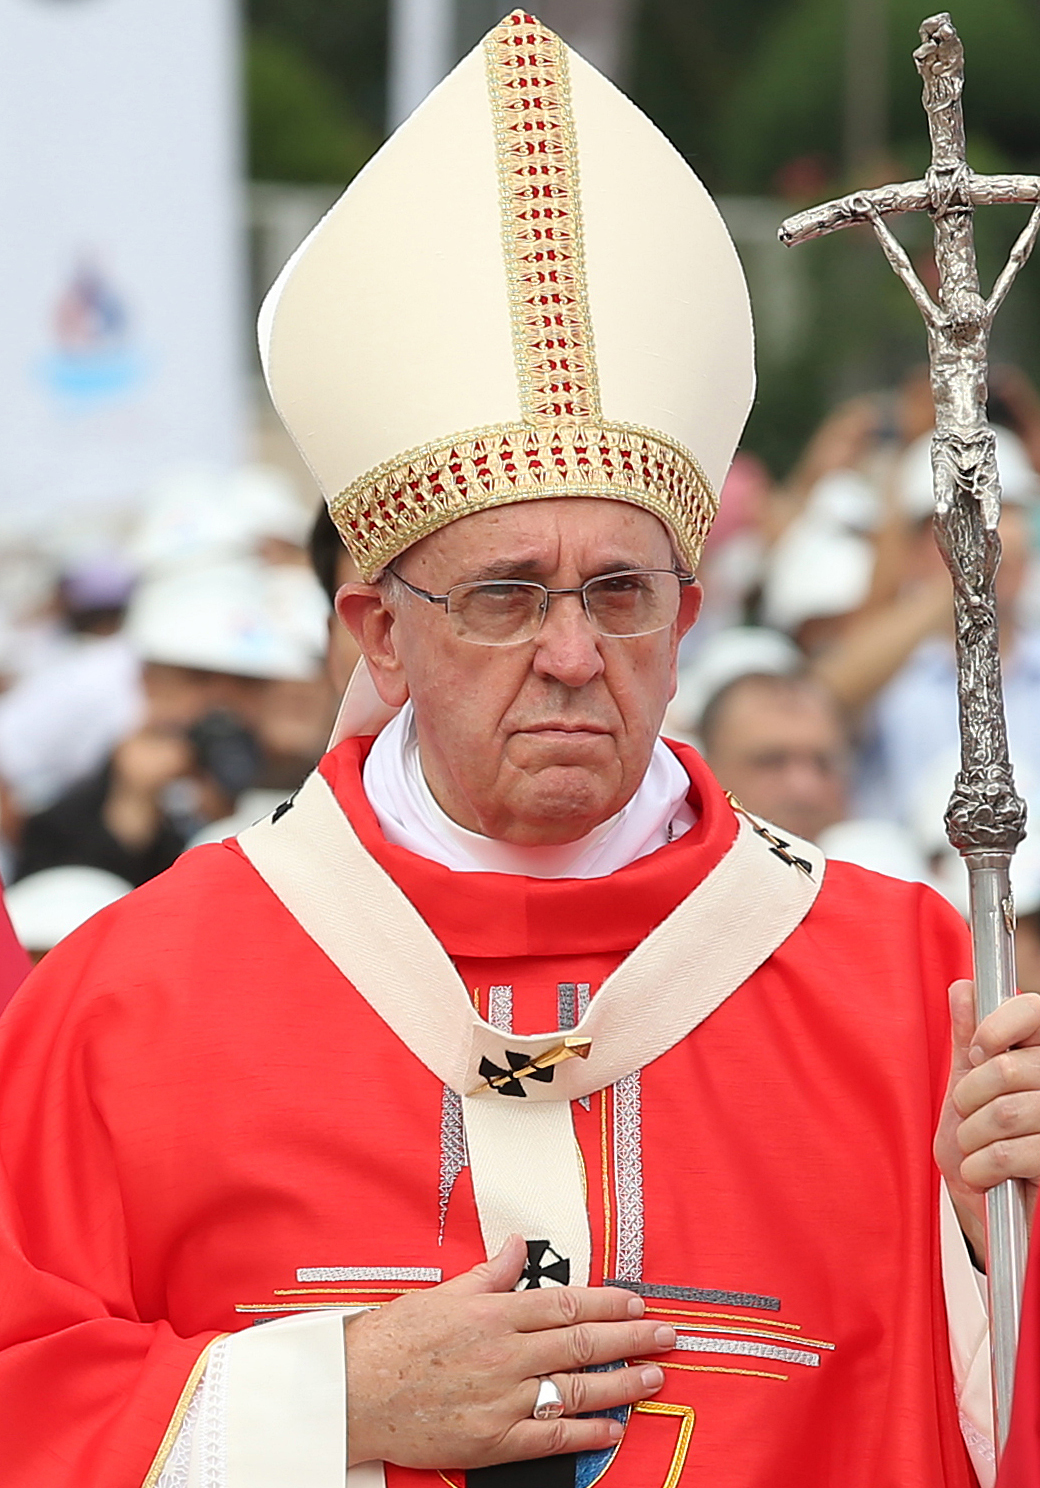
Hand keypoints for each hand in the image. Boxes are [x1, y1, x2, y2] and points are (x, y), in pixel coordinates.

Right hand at [344, 1234, 674, 1468]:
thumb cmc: (392, 1340)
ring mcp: (501, 1400)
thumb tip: (517, 1246)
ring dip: (621, 1383)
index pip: (565, 1304)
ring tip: (654, 1378)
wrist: (353, 1393)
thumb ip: (488, 1274)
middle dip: (631, 1338)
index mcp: (493, 1313)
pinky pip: (550, 1438)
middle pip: (582, 1343)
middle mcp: (504, 1354)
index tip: (637, 1301)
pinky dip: (586, 1434)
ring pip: (575, 1389)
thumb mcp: (441, 1293)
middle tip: (668, 1335)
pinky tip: (613, 1428)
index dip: (607, 1302)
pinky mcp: (492, 1441)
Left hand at [934, 980, 1039, 1259]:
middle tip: (967, 1116)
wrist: (993, 1215)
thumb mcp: (969, 1090)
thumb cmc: (983, 1147)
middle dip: (968, 1097)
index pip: (1035, 1009)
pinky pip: (1011, 1152)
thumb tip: (964, 990)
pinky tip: (983, 1173)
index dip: (998, 1025)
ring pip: (1004, 1113)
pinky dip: (982, 1166)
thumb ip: (968, 1042)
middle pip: (1006, 1067)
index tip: (978, 1050)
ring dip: (971, 1137)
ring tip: (973, 1149)